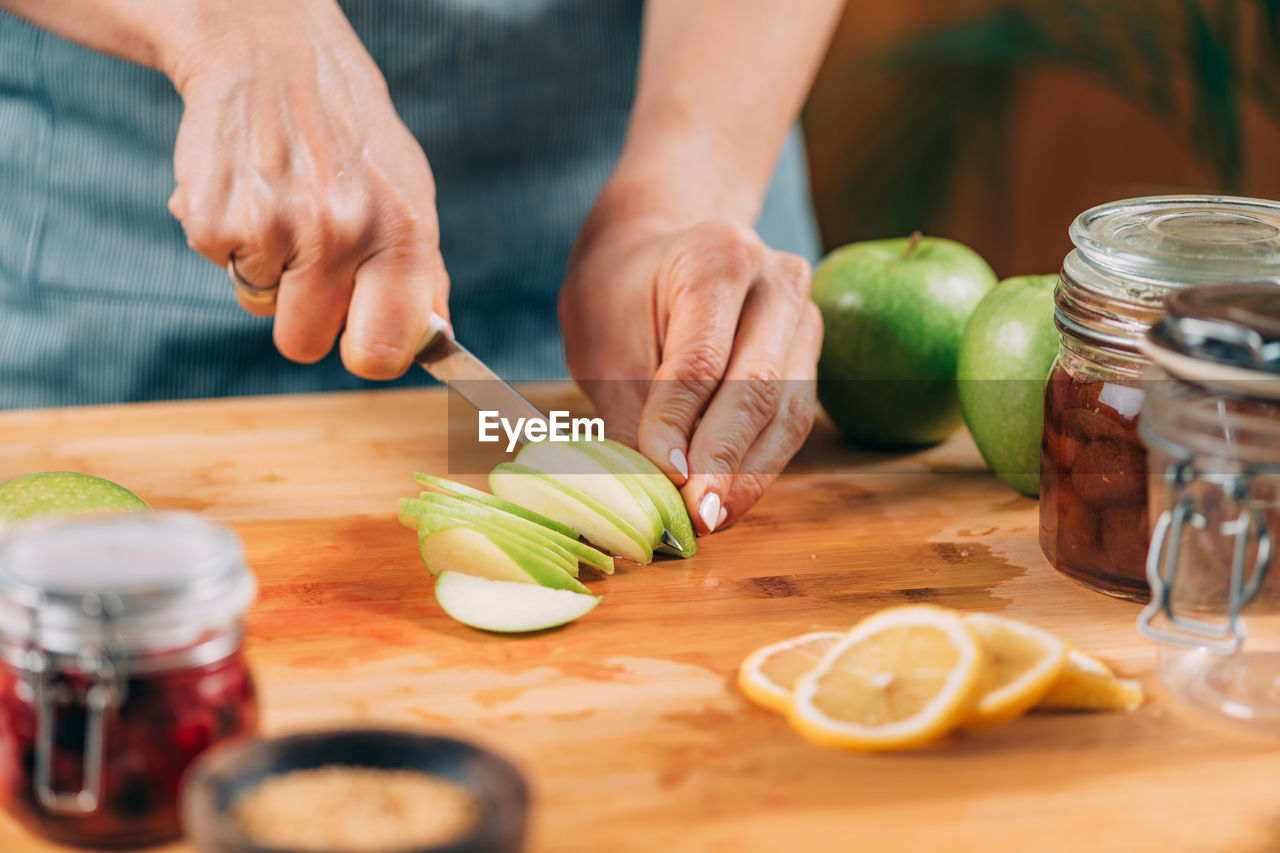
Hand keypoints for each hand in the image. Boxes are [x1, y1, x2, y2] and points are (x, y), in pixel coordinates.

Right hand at [164, 0, 447, 378]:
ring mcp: (272, 226)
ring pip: (258, 306)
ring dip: (267, 270)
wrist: (270, 52)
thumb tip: (434, 342)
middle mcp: (339, 232)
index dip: (366, 353)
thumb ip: (422, 272)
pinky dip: (230, 237)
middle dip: (303, 316)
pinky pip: (221, 266)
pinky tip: (250, 188)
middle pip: (303, 344)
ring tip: (284, 206)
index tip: (360, 339)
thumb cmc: (350, 134)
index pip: (382, 351)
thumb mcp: (409, 191)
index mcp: (401, 232)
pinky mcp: (211, 217)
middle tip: (310, 260)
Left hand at [560, 210, 821, 534]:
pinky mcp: (810, 354)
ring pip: (788, 412)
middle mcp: (778, 280)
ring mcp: (804, 317)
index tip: (663, 477)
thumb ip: (628, 412)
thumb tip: (641, 490)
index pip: (701, 359)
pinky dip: (759, 463)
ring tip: (711, 518)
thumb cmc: (621, 294)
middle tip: (697, 516)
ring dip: (749, 473)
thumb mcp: (602, 342)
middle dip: (725, 461)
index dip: (680, 425)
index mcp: (719, 256)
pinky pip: (792, 420)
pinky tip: (729, 497)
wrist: (657, 252)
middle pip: (759, 386)